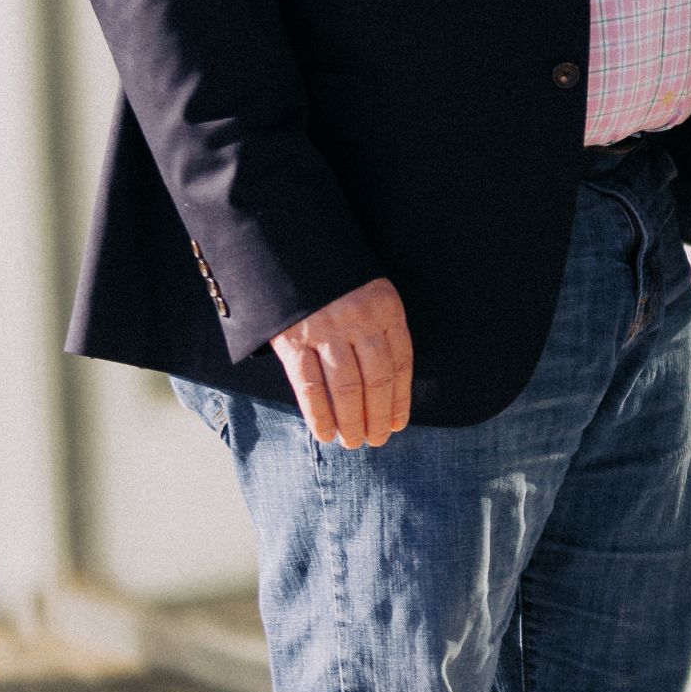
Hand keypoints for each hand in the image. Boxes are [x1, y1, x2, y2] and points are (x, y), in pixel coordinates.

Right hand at [271, 277, 412, 448]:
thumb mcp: (369, 293)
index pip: (400, 363)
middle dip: (377, 416)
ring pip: (346, 388)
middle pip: (376, 380)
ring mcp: (326, 329)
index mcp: (385, 307)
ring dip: (352, 422)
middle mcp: (359, 319)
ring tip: (353, 442)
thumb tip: (386, 387)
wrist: (289, 249)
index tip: (397, 423)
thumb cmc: (336, 281)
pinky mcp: (293, 339)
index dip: (400, 399)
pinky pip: (310, 386)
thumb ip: (379, 330)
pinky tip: (325, 433)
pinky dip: (319, 415)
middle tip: (376, 440)